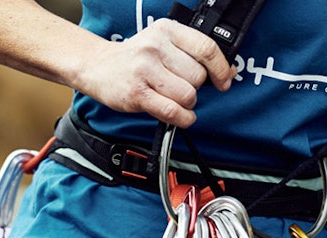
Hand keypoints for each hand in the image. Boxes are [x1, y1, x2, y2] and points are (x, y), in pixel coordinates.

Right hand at [76, 18, 233, 126]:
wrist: (98, 66)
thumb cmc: (135, 58)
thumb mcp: (163, 44)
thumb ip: (193, 54)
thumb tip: (229, 72)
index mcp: (167, 30)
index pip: (207, 48)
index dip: (220, 69)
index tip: (224, 82)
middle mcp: (156, 46)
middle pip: (198, 77)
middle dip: (194, 88)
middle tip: (180, 87)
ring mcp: (145, 70)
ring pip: (188, 95)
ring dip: (186, 104)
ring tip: (173, 99)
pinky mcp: (137, 93)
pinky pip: (173, 111)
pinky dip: (182, 118)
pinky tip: (179, 116)